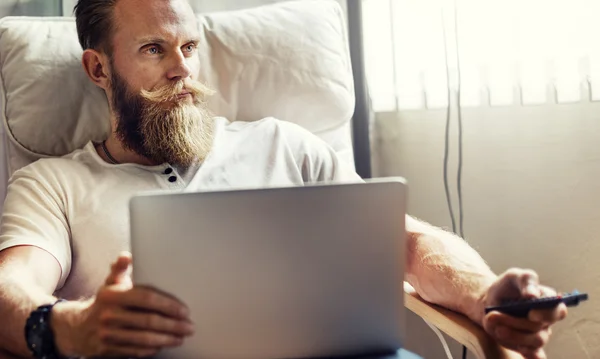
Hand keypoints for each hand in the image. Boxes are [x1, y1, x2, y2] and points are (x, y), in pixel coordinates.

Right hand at [51, 252, 193, 357]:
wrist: (76, 327)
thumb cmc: (104, 301)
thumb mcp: (110, 283)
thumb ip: (120, 269)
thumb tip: (126, 256)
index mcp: (112, 295)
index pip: (147, 299)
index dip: (168, 305)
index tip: (184, 311)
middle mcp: (109, 314)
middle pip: (149, 321)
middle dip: (173, 325)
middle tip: (189, 326)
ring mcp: (108, 333)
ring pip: (144, 339)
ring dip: (167, 339)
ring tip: (181, 337)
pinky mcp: (108, 349)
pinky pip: (136, 351)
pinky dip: (153, 349)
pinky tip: (164, 345)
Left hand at [482, 268, 566, 358]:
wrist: (489, 302)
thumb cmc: (506, 288)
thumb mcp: (514, 276)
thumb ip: (526, 280)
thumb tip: (533, 295)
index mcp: (548, 301)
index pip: (557, 310)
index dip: (546, 313)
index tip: (531, 313)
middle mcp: (545, 320)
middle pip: (540, 327)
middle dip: (516, 322)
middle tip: (494, 315)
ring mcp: (537, 334)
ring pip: (533, 341)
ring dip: (512, 335)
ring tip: (493, 325)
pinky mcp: (526, 346)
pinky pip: (535, 355)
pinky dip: (532, 356)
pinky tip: (523, 352)